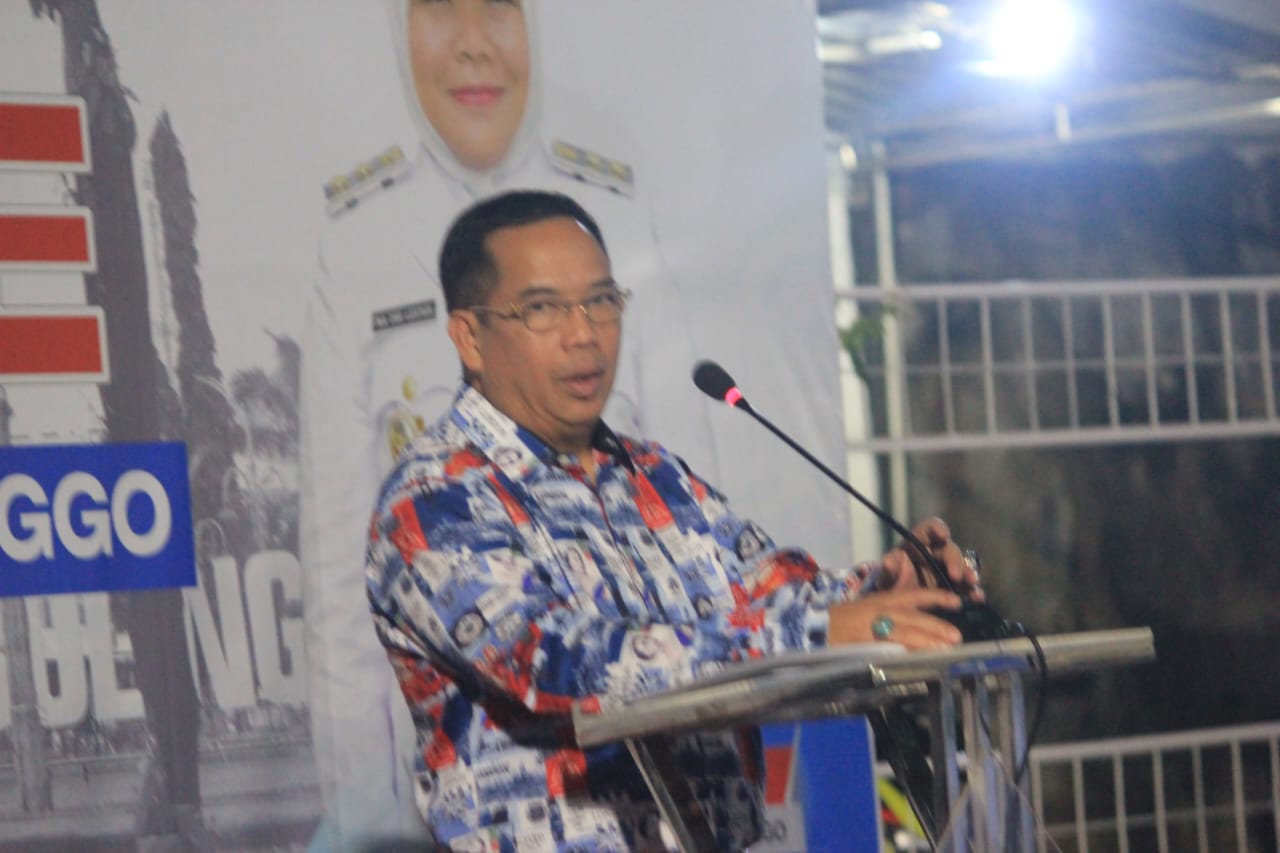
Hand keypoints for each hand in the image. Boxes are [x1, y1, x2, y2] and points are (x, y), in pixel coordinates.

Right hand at [827, 588, 963, 649]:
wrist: (814, 627)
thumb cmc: (842, 619)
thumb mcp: (867, 606)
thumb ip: (890, 610)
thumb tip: (917, 618)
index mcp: (881, 599)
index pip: (913, 595)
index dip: (935, 597)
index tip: (956, 601)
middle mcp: (879, 610)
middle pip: (912, 617)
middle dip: (935, 626)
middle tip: (957, 636)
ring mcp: (871, 627)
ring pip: (903, 632)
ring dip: (926, 641)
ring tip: (945, 649)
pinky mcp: (863, 644)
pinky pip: (888, 648)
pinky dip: (904, 654)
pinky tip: (918, 660)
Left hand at [882, 517, 983, 600]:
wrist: (894, 603)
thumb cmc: (889, 582)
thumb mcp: (886, 577)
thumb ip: (888, 569)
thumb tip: (888, 561)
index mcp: (918, 544)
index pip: (929, 529)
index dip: (937, 529)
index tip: (942, 535)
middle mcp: (935, 553)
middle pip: (950, 550)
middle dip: (955, 561)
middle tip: (956, 575)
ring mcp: (946, 570)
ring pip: (963, 567)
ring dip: (969, 574)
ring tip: (972, 583)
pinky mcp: (954, 587)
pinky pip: (967, 586)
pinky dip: (973, 591)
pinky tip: (977, 597)